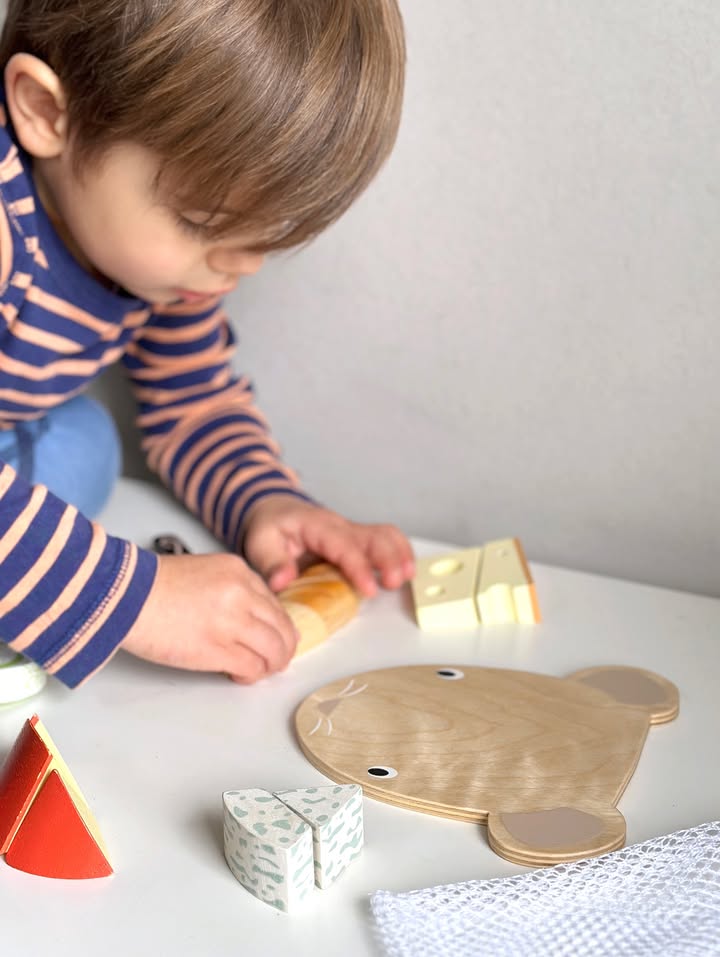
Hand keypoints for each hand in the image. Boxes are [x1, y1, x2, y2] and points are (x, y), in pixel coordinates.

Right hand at [121, 552, 298, 682]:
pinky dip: (251, 675)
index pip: (275, 604)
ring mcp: (232, 621)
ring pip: (275, 650)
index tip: (270, 639)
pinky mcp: (217, 648)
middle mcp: (242, 594)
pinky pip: (252, 667)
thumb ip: (231, 590)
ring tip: (257, 671)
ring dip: (270, 665)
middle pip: (283, 628)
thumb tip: (248, 619)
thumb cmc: (151, 587)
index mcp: (239, 572)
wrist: (124, 596)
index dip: (276, 627)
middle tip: (274, 661)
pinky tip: (238, 675)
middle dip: (282, 649)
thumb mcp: (204, 572)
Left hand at [242, 496, 414, 596]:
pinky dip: (400, 553)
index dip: (359, 566)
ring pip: (385, 535)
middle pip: (374, 535)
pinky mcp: (358, 540)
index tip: (370, 589)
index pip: (343, 545)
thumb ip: (272, 563)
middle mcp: (340, 526)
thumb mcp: (260, 543)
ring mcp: (352, 532)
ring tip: (406, 578)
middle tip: (394, 583)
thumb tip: (282, 581)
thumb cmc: (270, 528)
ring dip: (399, 554)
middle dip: (388, 558)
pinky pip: (386, 540)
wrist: (276, 510)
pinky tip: (406, 571)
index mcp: (317, 526)